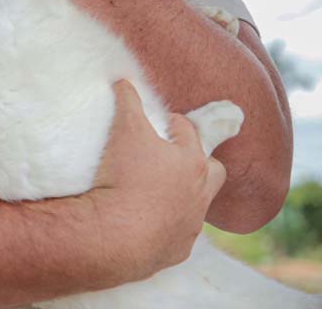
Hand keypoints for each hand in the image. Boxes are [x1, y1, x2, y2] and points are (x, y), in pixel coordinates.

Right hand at [88, 81, 226, 284]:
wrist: (117, 236)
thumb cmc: (126, 178)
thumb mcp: (124, 130)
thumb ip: (127, 102)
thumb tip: (124, 80)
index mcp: (192, 162)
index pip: (188, 132)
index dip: (173, 123)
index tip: (160, 121)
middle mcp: (199, 194)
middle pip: (213, 171)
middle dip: (199, 160)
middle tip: (174, 157)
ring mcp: (190, 225)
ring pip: (198, 205)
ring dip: (184, 195)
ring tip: (159, 191)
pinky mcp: (176, 250)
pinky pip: (177, 235)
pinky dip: (166, 227)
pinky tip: (146, 223)